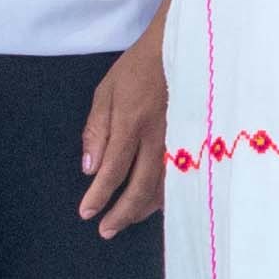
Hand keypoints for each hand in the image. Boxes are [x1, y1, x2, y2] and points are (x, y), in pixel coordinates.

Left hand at [78, 29, 168, 235]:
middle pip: (140, 186)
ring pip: (163, 186)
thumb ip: (97, 130)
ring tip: (126, 221)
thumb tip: (90, 168)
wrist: (181, 48)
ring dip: (144, 209)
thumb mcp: (106, 91)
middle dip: (122, 213)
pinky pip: (180, 177)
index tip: (86, 213)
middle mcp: (157, 137)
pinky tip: (157, 204)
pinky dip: (167, 195)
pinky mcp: (192, 141)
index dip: (99, 196)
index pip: (113, 169)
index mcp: (131, 123)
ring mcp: (179, 140)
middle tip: (106, 231)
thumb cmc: (138, 68)